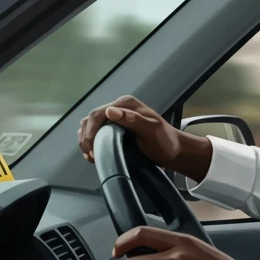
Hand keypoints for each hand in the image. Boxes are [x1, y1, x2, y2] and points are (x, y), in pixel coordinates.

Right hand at [78, 95, 212, 180]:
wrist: (173, 151)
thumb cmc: (165, 141)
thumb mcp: (152, 130)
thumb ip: (133, 120)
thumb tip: (110, 112)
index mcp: (125, 104)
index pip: (98, 113)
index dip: (91, 131)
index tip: (91, 148)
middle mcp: (118, 108)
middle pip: (91, 119)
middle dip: (86, 137)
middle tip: (90, 155)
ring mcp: (116, 118)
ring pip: (90, 126)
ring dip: (86, 140)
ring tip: (91, 156)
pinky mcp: (114, 129)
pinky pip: (95, 133)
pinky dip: (90, 143)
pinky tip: (93, 154)